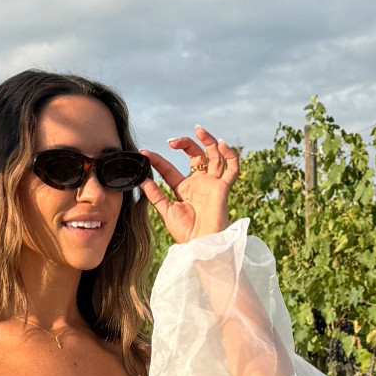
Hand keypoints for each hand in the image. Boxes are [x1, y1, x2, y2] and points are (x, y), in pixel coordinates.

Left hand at [140, 124, 239, 243]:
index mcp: (184, 189)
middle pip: (196, 155)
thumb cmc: (185, 233)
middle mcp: (199, 183)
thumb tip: (143, 180)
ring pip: (215, 156)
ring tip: (199, 130)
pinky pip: (232, 169)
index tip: (145, 153)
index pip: (170, 169)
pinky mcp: (223, 188)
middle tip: (172, 141)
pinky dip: (230, 155)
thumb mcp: (166, 211)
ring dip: (209, 141)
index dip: (158, 160)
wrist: (201, 244)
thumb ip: (156, 195)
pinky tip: (221, 145)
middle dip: (186, 144)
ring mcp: (212, 184)